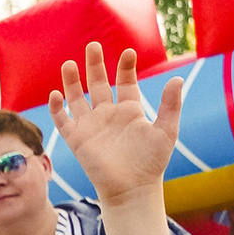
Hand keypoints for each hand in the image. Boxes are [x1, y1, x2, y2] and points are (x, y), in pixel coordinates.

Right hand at [53, 36, 180, 213]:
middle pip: (97, 83)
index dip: (125, 67)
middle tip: (93, 45)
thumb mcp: (166, 130)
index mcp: (129, 110)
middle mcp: (108, 115)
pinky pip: (62, 120)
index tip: (128, 52)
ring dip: (72, 81)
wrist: (132, 189)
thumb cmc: (152, 162)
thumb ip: (170, 105)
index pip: (125, 82)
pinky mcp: (76, 140)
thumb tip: (177, 79)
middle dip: (95, 65)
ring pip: (76, 98)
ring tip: (69, 63)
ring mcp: (90, 126)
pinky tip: (56, 94)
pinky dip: (57, 108)